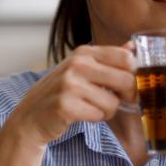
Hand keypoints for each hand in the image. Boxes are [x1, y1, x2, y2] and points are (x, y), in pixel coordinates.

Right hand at [7, 44, 135, 146]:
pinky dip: (94, 119)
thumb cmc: (60, 92)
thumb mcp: (81, 69)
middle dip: (126, 96)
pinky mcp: (66, 105)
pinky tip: (81, 114)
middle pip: (126, 79)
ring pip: (113, 102)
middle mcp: (77, 64)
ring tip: (90, 108)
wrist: (30, 115)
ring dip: (107, 111)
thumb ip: (108, 58)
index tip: (129, 86)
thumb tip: (133, 46)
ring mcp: (69, 84)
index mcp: (84, 52)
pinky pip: (98, 115)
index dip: (135, 75)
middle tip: (116, 101)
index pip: (126, 57)